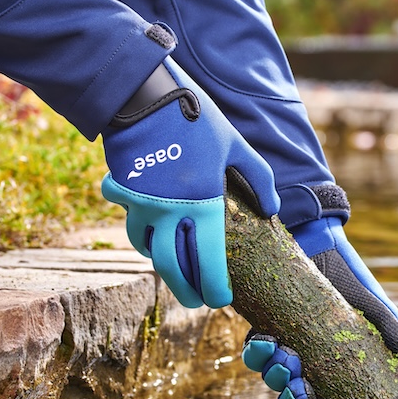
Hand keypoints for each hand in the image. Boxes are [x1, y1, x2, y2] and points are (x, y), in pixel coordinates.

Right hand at [101, 57, 278, 307]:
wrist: (142, 96)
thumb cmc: (197, 121)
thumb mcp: (236, 147)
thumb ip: (259, 179)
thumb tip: (272, 209)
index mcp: (202, 205)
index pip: (208, 262)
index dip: (214, 287)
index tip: (221, 299)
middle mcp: (169, 213)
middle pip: (174, 269)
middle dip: (188, 291)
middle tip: (198, 301)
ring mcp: (143, 206)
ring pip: (150, 253)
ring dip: (165, 269)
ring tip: (179, 276)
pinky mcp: (126, 196)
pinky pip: (135, 230)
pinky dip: (146, 244)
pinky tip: (157, 245)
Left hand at [242, 184, 397, 398]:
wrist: (317, 243)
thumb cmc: (350, 279)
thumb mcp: (375, 308)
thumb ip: (393, 334)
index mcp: (338, 366)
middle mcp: (309, 361)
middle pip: (297, 398)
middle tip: (301, 387)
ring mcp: (285, 346)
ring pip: (274, 378)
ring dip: (277, 376)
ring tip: (286, 359)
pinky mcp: (264, 328)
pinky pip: (255, 353)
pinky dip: (259, 353)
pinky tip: (269, 342)